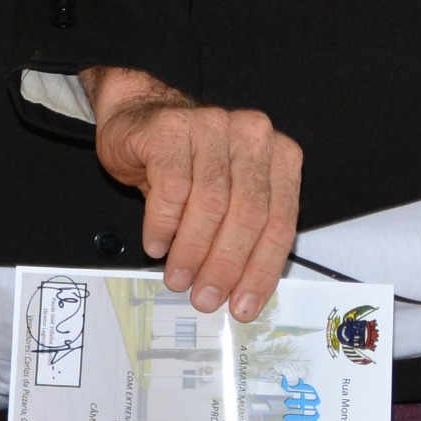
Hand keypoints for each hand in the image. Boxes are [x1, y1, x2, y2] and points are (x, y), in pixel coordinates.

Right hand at [83, 66, 303, 318]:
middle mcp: (252, 136)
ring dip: (192, 250)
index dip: (261, 270)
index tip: (244, 303)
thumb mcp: (228, 194)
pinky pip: (172, 187)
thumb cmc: (186, 163)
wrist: (140, 117)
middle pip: (249, 214)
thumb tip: (239, 291)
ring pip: (212, 203)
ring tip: (179, 277)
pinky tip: (157, 245)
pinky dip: (164, 224)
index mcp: (279, 155)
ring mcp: (213, 126)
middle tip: (206, 295)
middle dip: (226, 265)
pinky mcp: (172, 128)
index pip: (280, 222)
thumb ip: (242, 232)